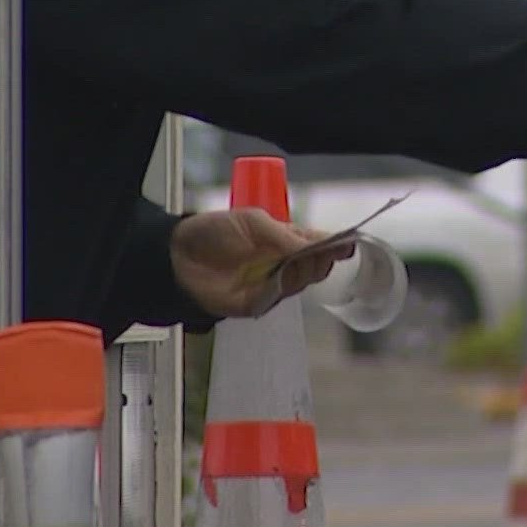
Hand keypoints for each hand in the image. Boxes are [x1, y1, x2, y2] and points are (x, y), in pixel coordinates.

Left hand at [169, 208, 351, 317]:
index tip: (347, 243)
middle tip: (319, 250)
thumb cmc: (213, 233)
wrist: (179, 258)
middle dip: (322, 258)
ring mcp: (273, 285)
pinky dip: (283, 288)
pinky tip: (279, 277)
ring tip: (291, 259)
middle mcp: (284, 264)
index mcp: (286, 240)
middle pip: (318, 266)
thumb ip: (285, 235)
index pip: (320, 244)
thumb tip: (317, 244)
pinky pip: (280, 298)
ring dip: (302, 270)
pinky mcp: (259, 304)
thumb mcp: (253, 222)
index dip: (336, 244)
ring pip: (303, 282)